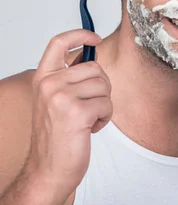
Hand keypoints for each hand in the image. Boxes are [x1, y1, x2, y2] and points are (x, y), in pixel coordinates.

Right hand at [26, 29, 112, 197]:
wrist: (49, 170)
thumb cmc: (57, 137)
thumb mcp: (56, 100)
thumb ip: (70, 78)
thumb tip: (91, 55)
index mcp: (43, 78)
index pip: (59, 42)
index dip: (80, 35)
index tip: (94, 38)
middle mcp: (49, 84)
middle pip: (95, 68)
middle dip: (101, 88)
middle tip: (89, 108)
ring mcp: (61, 97)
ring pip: (104, 86)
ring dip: (103, 104)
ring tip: (87, 120)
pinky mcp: (77, 113)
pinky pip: (108, 104)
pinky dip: (105, 118)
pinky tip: (90, 129)